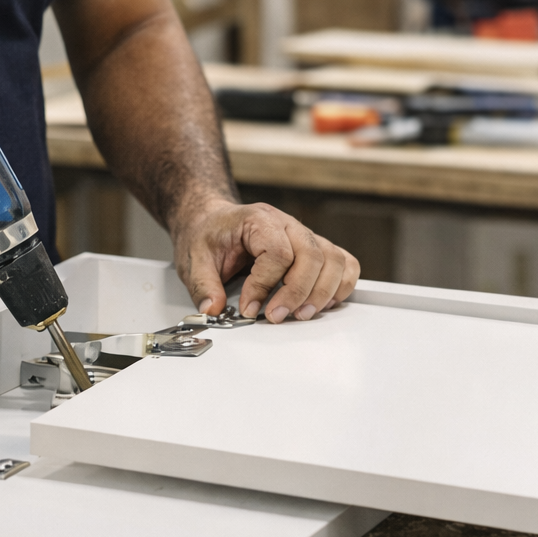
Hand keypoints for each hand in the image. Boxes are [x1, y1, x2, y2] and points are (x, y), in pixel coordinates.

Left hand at [174, 200, 359, 322]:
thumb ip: (203, 285)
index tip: (249, 307)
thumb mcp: (194, 258)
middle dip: (298, 292)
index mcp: (258, 220)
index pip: (277, 252)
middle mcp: (287, 224)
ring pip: (333, 259)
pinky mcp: (315, 248)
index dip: (265, 285)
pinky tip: (325, 302)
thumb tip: (213, 310)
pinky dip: (342, 284)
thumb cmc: (209, 234)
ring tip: (302, 314)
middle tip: (278, 316)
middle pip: (312, 255)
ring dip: (323, 292)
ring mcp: (304, 235)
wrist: (214, 221)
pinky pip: (343, 262)